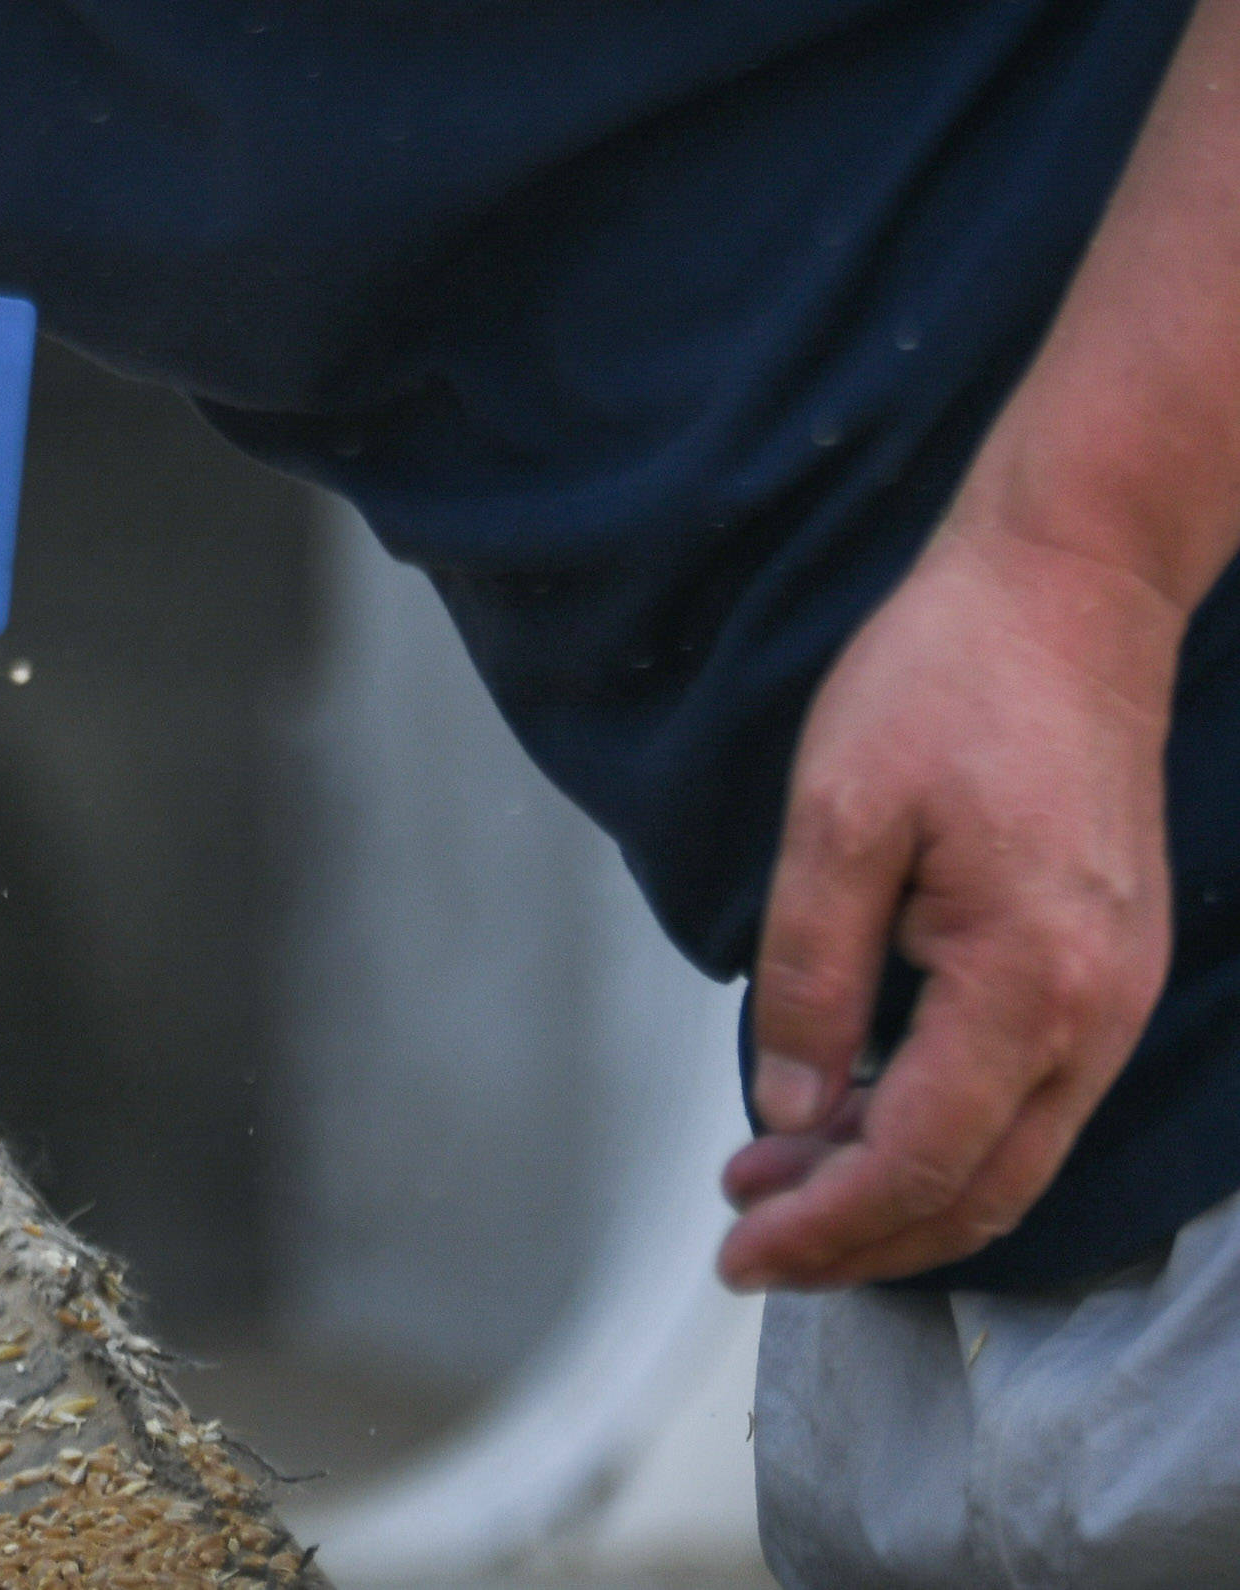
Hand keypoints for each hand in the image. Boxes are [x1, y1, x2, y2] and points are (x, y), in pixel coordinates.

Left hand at [717, 525, 1184, 1290]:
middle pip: (980, 1190)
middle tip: (748, 1247)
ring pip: (1011, 1156)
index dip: (826, 1226)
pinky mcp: (1105, 973)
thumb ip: (812, 971)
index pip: (921, 1160)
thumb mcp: (837, 815)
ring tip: (776, 1187)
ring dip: (897, 1189)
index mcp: (1029, 982)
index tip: (738, 1252)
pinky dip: (944, 1133)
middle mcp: (1096, 1015)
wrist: (1068, 600)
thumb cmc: (946, 682)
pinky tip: (856, 1115)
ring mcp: (1115, 999)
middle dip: (860, 1237)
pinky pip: (1029, 1098)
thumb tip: (789, 1106)